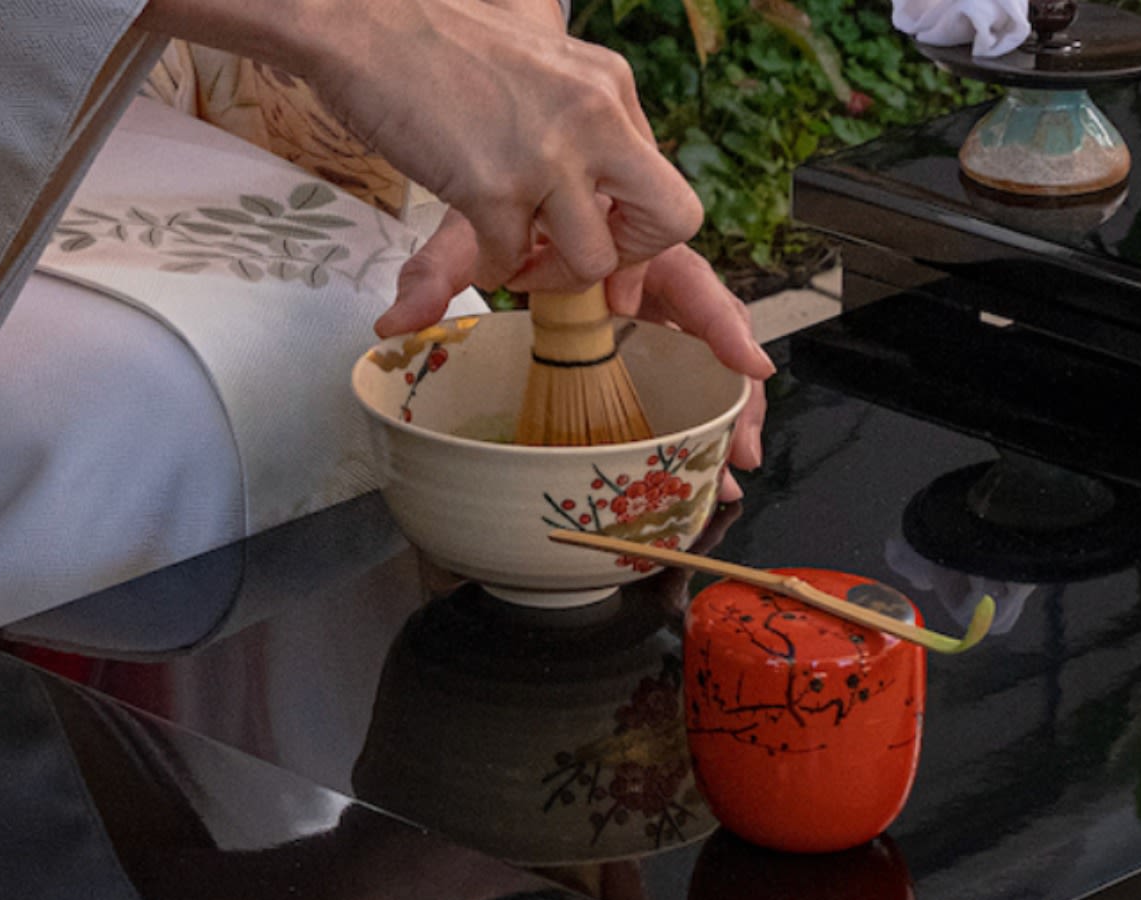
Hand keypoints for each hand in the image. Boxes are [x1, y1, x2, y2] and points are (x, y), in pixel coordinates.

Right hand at [136, 0, 700, 295]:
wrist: (362, 20)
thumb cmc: (432, 38)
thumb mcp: (535, 60)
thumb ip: (573, 109)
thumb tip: (586, 175)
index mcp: (610, 84)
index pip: (662, 179)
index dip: (633, 228)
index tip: (592, 243)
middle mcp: (596, 116)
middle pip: (670, 220)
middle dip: (627, 260)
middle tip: (571, 260)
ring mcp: (547, 154)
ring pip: (593, 259)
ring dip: (547, 274)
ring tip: (508, 257)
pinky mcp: (492, 187)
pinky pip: (509, 261)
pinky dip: (487, 266)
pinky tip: (467, 243)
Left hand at [381, 237, 771, 498]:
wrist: (493, 184)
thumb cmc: (496, 200)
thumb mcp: (467, 229)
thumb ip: (435, 271)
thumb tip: (394, 324)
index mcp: (625, 239)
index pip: (687, 278)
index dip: (720, 325)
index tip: (746, 365)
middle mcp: (644, 275)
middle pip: (709, 331)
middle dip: (732, 394)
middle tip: (737, 451)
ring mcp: (642, 308)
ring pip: (698, 358)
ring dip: (718, 416)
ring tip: (724, 474)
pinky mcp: (630, 333)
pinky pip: (670, 367)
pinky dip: (686, 411)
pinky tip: (693, 461)